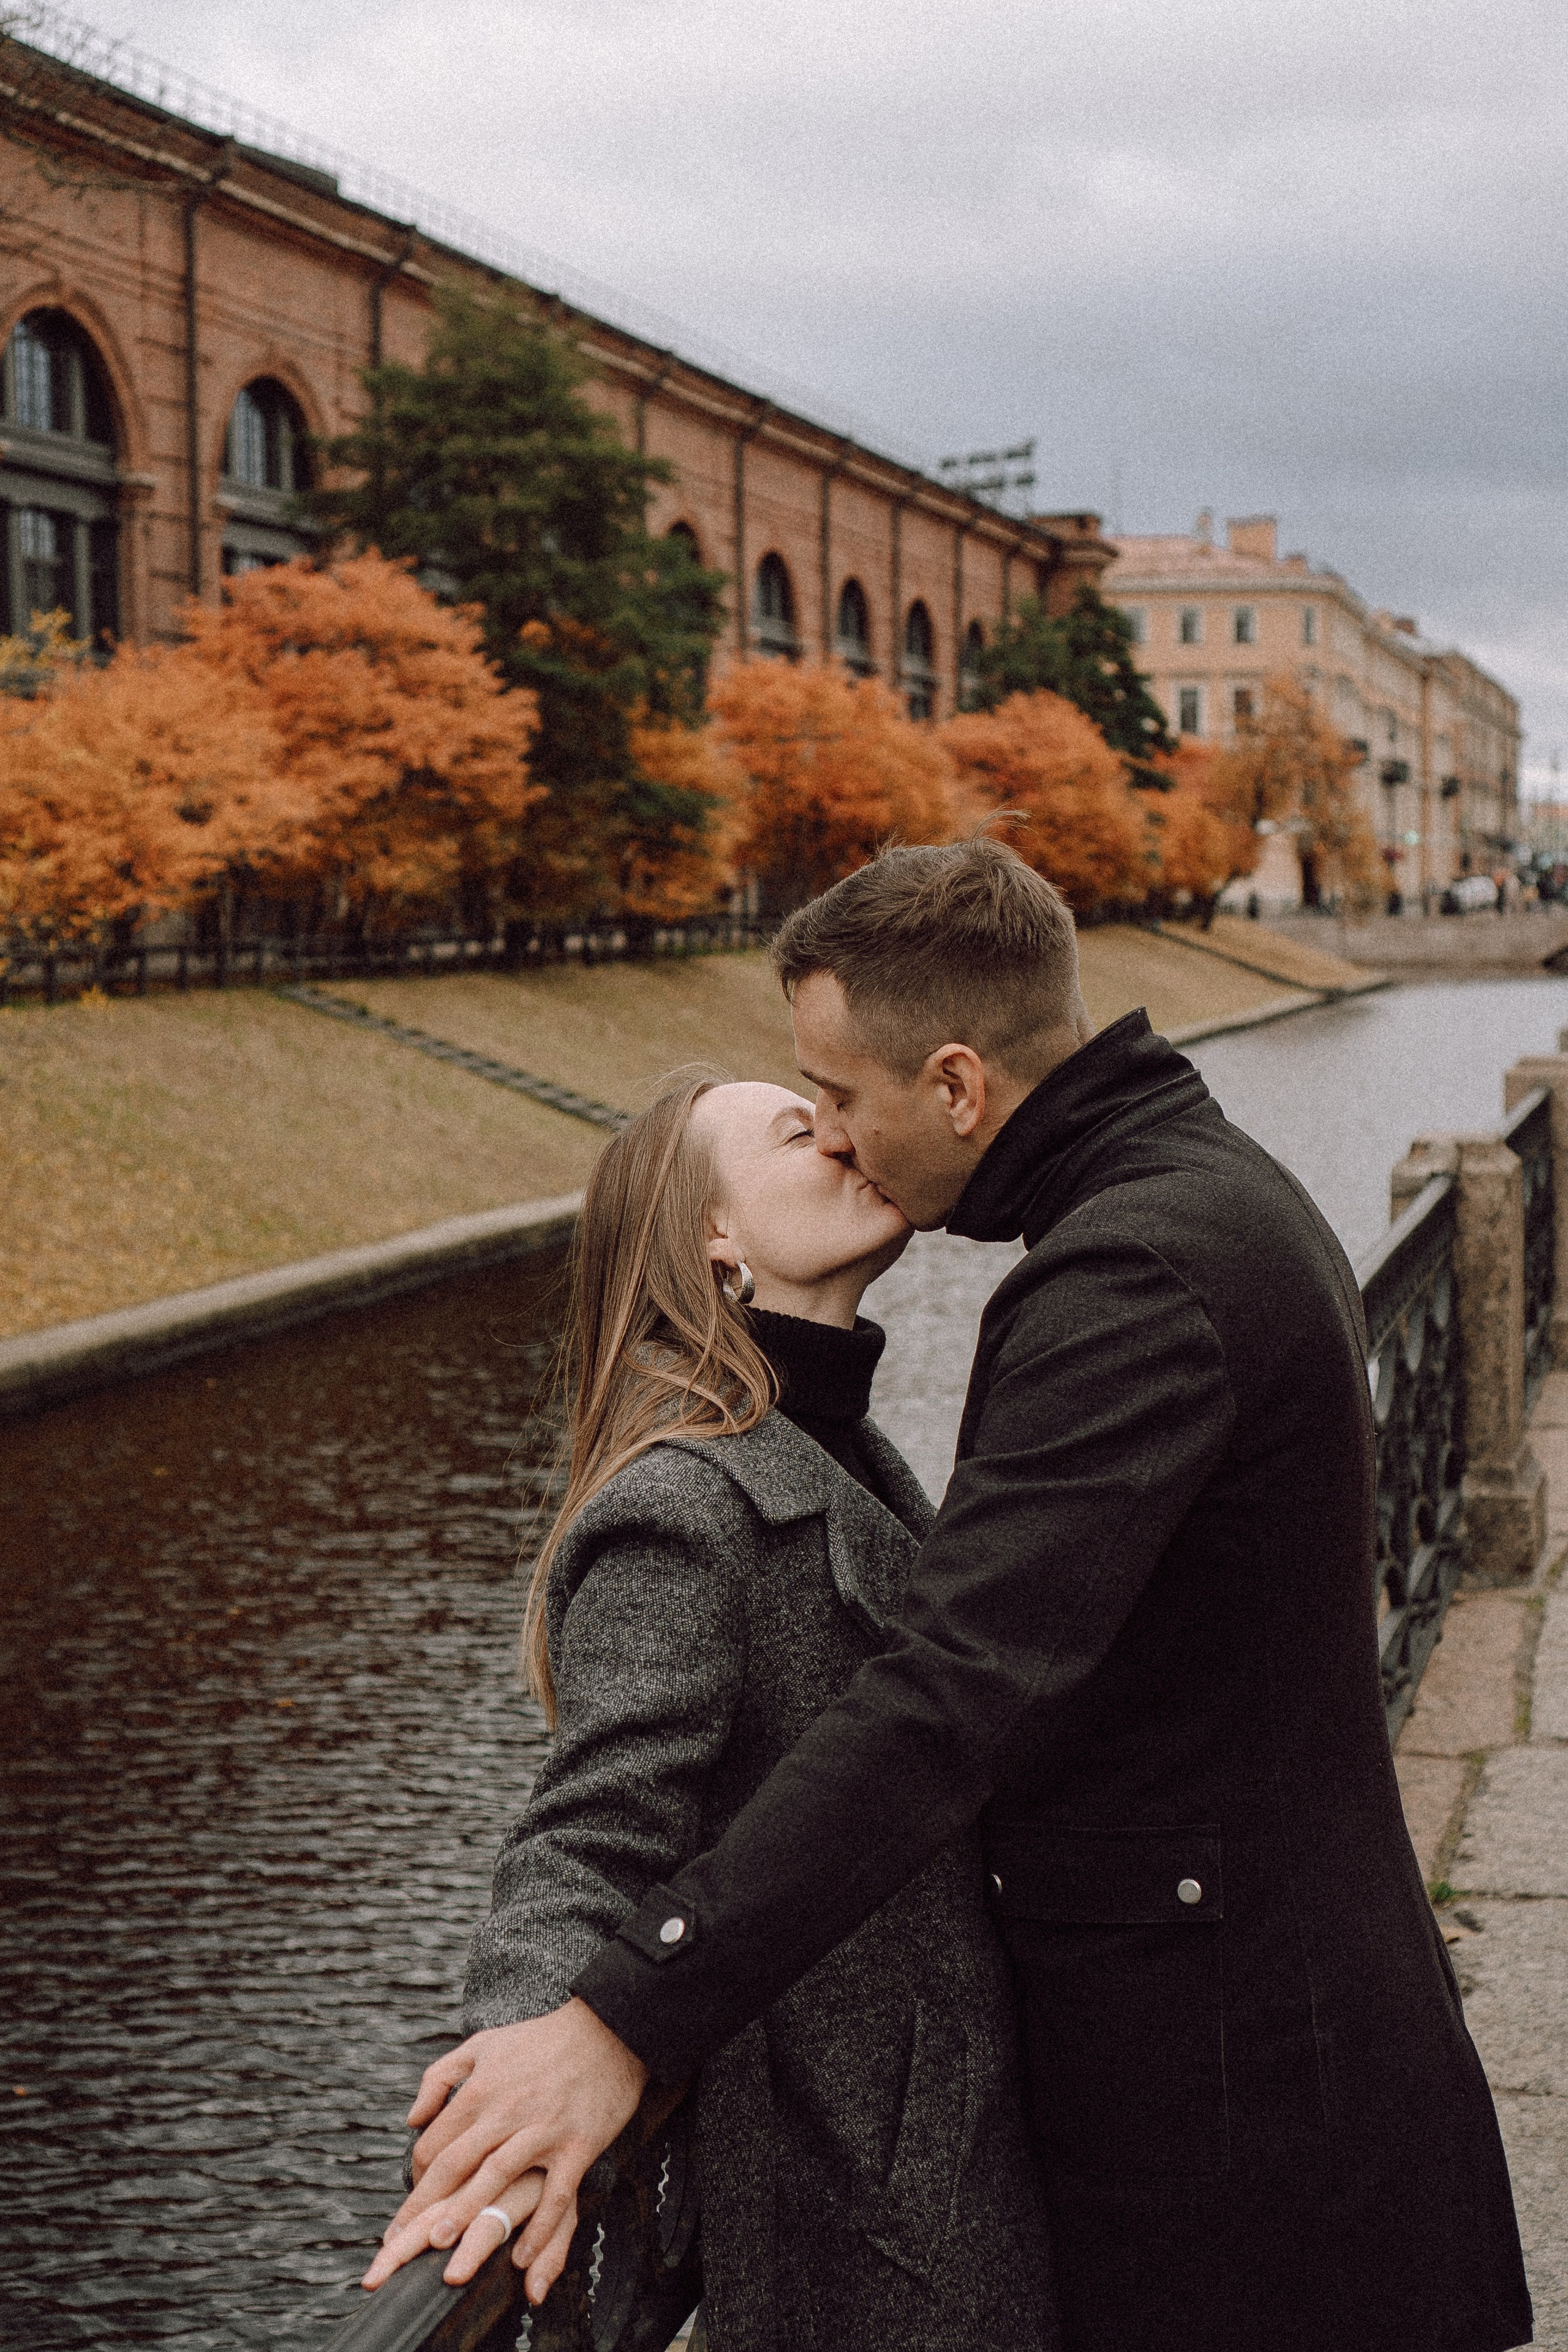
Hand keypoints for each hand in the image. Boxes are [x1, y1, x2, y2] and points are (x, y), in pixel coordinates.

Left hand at [367, 2000, 647, 2304]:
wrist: (607, 2030)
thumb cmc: (540, 2041)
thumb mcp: (481, 2045)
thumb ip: (440, 2078)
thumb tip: (412, 2120)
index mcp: (479, 2089)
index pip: (433, 2143)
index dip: (416, 2179)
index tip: (411, 2208)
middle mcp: (505, 2111)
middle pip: (455, 2163)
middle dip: (424, 2206)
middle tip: (400, 2246)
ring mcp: (542, 2130)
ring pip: (496, 2177)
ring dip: (468, 2214)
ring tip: (444, 2252)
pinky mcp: (577, 2145)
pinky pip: (555, 2194)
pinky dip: (538, 2228)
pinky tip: (521, 2257)